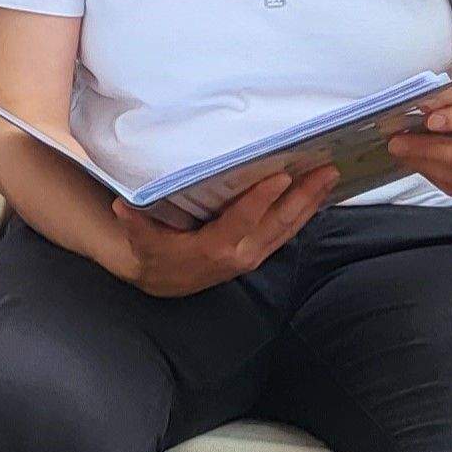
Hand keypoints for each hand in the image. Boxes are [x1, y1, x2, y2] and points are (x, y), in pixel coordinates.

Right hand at [106, 164, 338, 298]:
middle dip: (303, 197)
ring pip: (289, 228)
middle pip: (278, 224)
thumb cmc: (155, 253)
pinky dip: (305, 213)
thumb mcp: (141, 241)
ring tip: (330, 177)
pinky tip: (318, 195)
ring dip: (311, 203)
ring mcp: (255, 254)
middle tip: (325, 170)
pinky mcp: (261, 252)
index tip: (281, 175)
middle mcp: (241, 254)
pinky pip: (287, 232)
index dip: (262, 199)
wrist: (165, 281)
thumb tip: (121, 207)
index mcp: (215, 248)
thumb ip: (134, 224)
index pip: (243, 221)